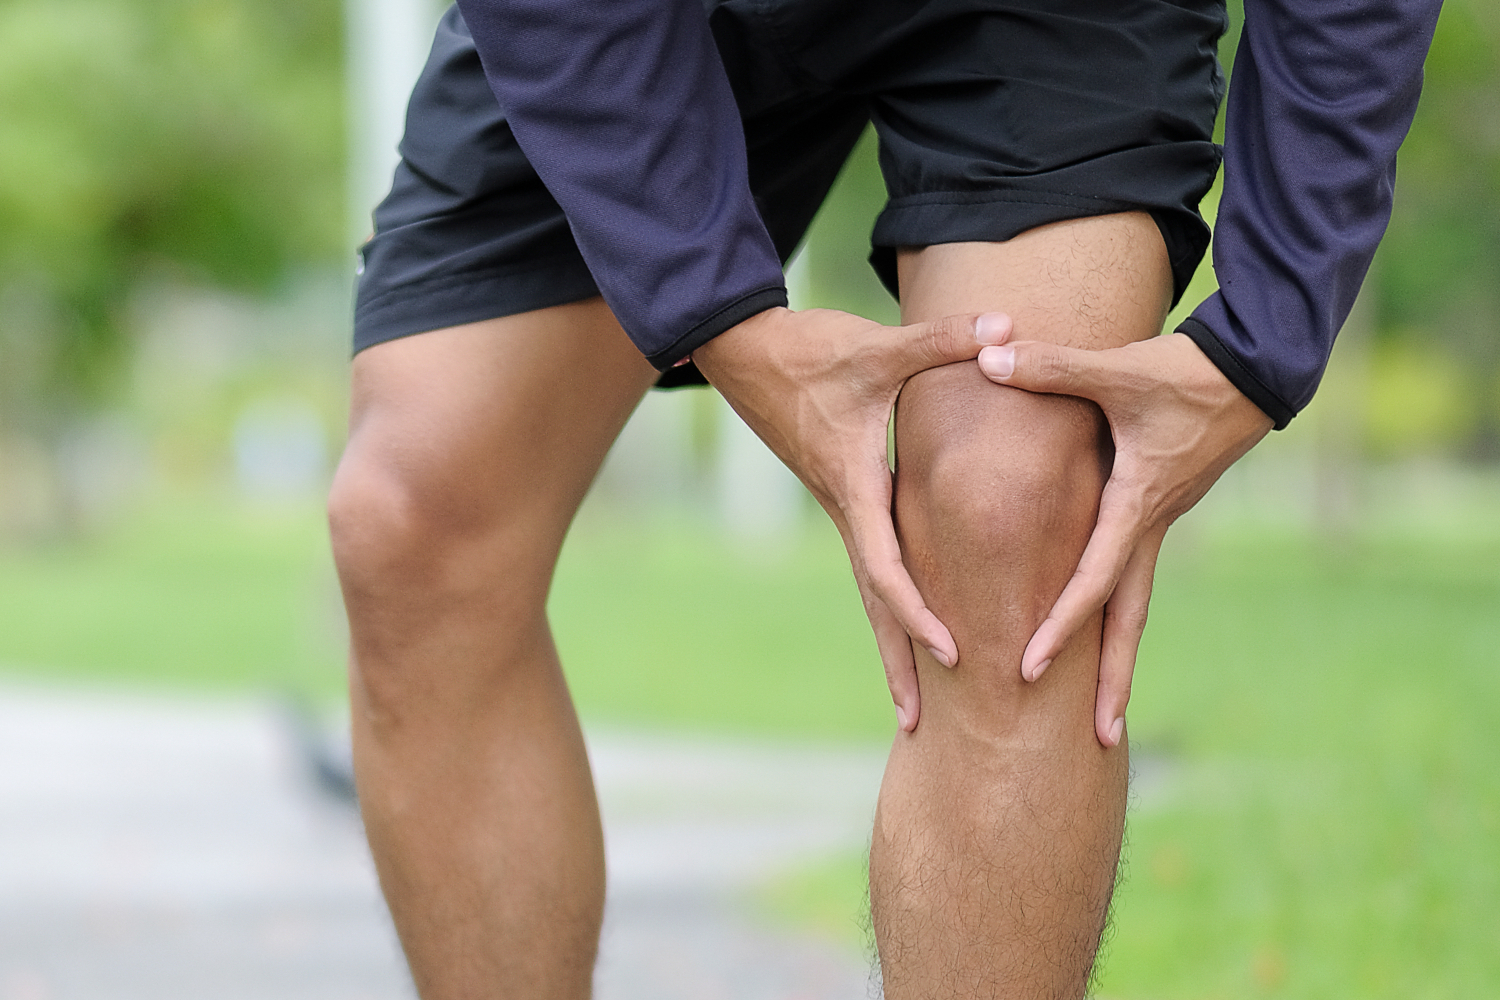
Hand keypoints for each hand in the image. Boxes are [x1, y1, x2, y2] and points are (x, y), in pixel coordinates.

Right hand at [694, 306, 1010, 731]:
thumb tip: (1008, 331)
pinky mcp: (840, 491)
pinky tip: (911, 613)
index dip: (920, 614)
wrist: (741, 346)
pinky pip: (870, 559)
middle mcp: (845, 509)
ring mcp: (840, 505)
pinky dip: (890, 598)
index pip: (887, 570)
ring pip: (869, 588)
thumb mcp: (877, 346)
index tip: (953, 654)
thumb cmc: (807, 349)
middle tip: (922, 724)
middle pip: (875, 603)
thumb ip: (944, 341)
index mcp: (854, 489)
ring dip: (892, 641)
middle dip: (898, 662)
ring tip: (913, 699)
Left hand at [976, 333, 1272, 746]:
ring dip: (1118, 656)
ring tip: (1105, 712)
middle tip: (1098, 741)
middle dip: (1111, 680)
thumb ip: (1051, 367)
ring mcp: (1160, 521)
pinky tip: (1097, 631)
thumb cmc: (1188, 370)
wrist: (1257, 366)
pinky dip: (1115, 611)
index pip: (1094, 580)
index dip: (1061, 624)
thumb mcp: (1118, 368)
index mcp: (1137, 506)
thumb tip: (986, 354)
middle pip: (1128, 620)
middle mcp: (1151, 526)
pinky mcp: (1160, 507)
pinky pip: (1132, 574)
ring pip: (1135, 602)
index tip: (1028, 668)